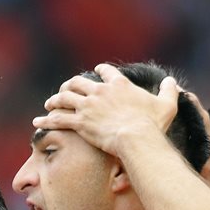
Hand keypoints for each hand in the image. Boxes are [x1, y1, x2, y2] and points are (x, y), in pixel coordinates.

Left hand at [32, 63, 178, 156]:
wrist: (137, 138)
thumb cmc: (153, 124)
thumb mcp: (167, 105)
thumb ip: (169, 91)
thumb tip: (172, 81)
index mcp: (119, 85)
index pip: (107, 72)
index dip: (101, 71)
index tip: (97, 71)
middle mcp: (100, 91)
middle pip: (79, 82)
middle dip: (70, 84)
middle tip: (66, 88)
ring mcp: (88, 106)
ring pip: (65, 98)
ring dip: (55, 100)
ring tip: (49, 104)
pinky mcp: (80, 122)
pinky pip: (58, 120)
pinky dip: (47, 120)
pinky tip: (38, 122)